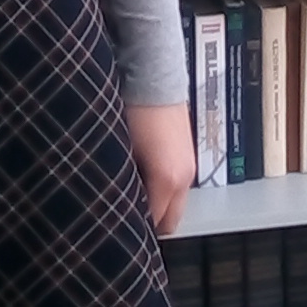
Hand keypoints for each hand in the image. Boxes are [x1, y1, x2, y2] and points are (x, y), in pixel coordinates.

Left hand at [126, 101, 194, 236]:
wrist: (153, 77)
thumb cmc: (132, 112)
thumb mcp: (121, 152)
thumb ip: (124, 184)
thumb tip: (117, 205)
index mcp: (166, 180)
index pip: (155, 223)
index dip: (136, 229)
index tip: (119, 229)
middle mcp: (183, 179)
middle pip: (171, 222)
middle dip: (152, 224)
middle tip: (126, 219)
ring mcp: (189, 168)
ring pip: (176, 205)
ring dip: (159, 207)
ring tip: (133, 198)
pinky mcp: (188, 158)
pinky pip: (179, 188)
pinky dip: (165, 192)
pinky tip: (145, 180)